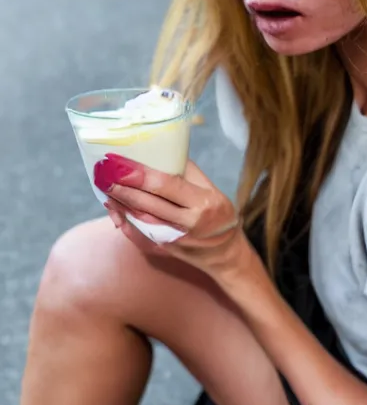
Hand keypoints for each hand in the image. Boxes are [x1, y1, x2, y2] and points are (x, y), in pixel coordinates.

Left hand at [94, 153, 249, 276]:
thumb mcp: (212, 190)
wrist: (224, 252)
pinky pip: (139, 234)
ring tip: (104, 186)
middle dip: (122, 187)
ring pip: (140, 219)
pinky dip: (124, 221)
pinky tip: (113, 208)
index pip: (165, 186)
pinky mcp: (164, 249)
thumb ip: (188, 172)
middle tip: (103, 172)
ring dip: (119, 202)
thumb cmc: (219, 214)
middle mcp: (187, 223)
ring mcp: (173, 239)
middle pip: (147, 204)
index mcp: (201, 203)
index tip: (119, 162)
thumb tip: (162, 151)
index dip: (139, 174)